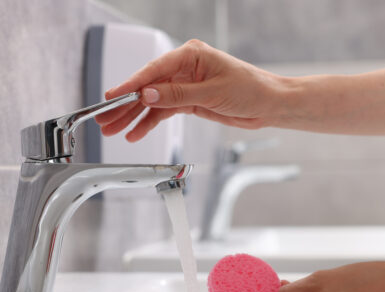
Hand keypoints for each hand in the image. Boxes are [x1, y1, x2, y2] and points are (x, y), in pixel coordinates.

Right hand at [95, 39, 286, 141]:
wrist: (267, 105)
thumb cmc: (250, 89)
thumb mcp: (212, 92)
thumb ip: (177, 95)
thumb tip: (148, 95)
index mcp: (190, 55)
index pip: (153, 71)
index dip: (130, 86)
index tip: (111, 97)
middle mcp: (184, 69)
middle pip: (148, 87)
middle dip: (126, 104)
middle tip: (106, 119)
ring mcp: (185, 86)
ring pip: (153, 102)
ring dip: (134, 117)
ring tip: (116, 129)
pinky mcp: (189, 101)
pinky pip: (164, 112)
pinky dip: (150, 122)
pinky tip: (137, 131)